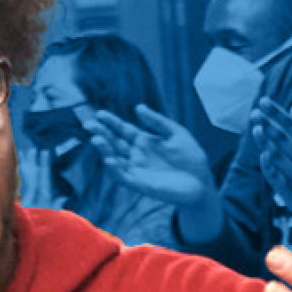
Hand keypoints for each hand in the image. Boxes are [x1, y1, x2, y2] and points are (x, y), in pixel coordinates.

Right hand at [77, 105, 221, 211]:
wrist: (202, 183)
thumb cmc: (191, 158)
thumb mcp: (176, 133)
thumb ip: (157, 121)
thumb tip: (138, 107)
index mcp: (144, 141)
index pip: (123, 130)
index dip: (111, 122)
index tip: (100, 114)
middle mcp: (137, 155)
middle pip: (114, 143)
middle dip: (101, 133)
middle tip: (89, 124)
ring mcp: (137, 170)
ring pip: (115, 159)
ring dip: (105, 150)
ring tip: (97, 139)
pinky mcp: (141, 184)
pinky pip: (124, 177)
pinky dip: (115, 169)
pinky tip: (110, 160)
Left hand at [257, 106, 291, 230]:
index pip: (291, 125)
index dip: (277, 113)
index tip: (263, 100)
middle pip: (284, 138)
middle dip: (270, 125)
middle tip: (255, 113)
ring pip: (279, 155)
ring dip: (267, 142)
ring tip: (255, 129)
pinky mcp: (289, 190)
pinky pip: (277, 177)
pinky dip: (270, 166)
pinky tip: (263, 155)